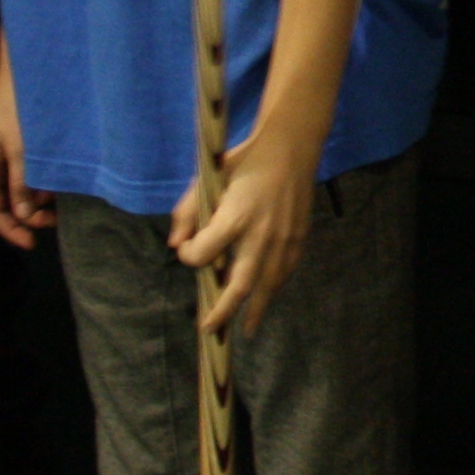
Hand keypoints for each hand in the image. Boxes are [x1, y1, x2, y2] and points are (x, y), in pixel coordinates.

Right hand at [0, 66, 51, 249]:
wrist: (27, 69)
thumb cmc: (21, 106)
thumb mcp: (24, 148)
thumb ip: (22, 183)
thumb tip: (24, 216)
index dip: (12, 231)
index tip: (34, 244)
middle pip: (7, 203)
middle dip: (29, 215)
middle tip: (57, 219)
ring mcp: (5, 156)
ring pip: (20, 189)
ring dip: (38, 198)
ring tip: (62, 198)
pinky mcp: (20, 145)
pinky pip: (29, 173)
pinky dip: (43, 182)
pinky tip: (59, 180)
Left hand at [173, 117, 323, 333]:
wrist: (292, 145)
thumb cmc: (246, 159)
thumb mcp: (210, 178)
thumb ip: (188, 211)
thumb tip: (175, 245)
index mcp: (235, 217)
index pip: (203, 254)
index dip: (190, 255)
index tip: (188, 249)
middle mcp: (260, 234)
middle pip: (240, 286)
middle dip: (223, 311)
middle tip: (209, 330)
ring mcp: (283, 239)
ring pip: (268, 285)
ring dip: (256, 310)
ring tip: (246, 329)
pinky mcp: (298, 237)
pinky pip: (285, 271)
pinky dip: (274, 287)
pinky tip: (266, 297)